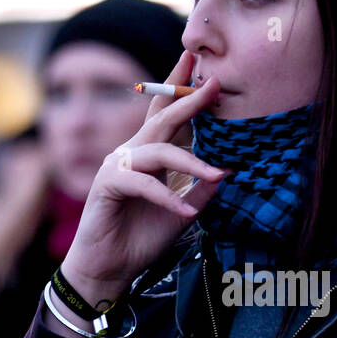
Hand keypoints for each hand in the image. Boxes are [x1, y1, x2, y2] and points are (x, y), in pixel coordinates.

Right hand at [61, 51, 230, 306]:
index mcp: (149, 153)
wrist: (109, 269)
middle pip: (161, 117)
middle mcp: (132, 152)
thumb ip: (200, 189)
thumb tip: (229, 169)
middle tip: (214, 84)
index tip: (204, 68)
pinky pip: (143, 183)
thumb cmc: (142, 237)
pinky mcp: (107, 184)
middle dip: (187, 99)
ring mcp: (117, 165)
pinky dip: (167, 198)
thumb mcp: (182, 211)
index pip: (166, 114)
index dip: (182, 89)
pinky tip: (186, 212)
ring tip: (217, 175)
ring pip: (158, 150)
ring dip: (190, 162)